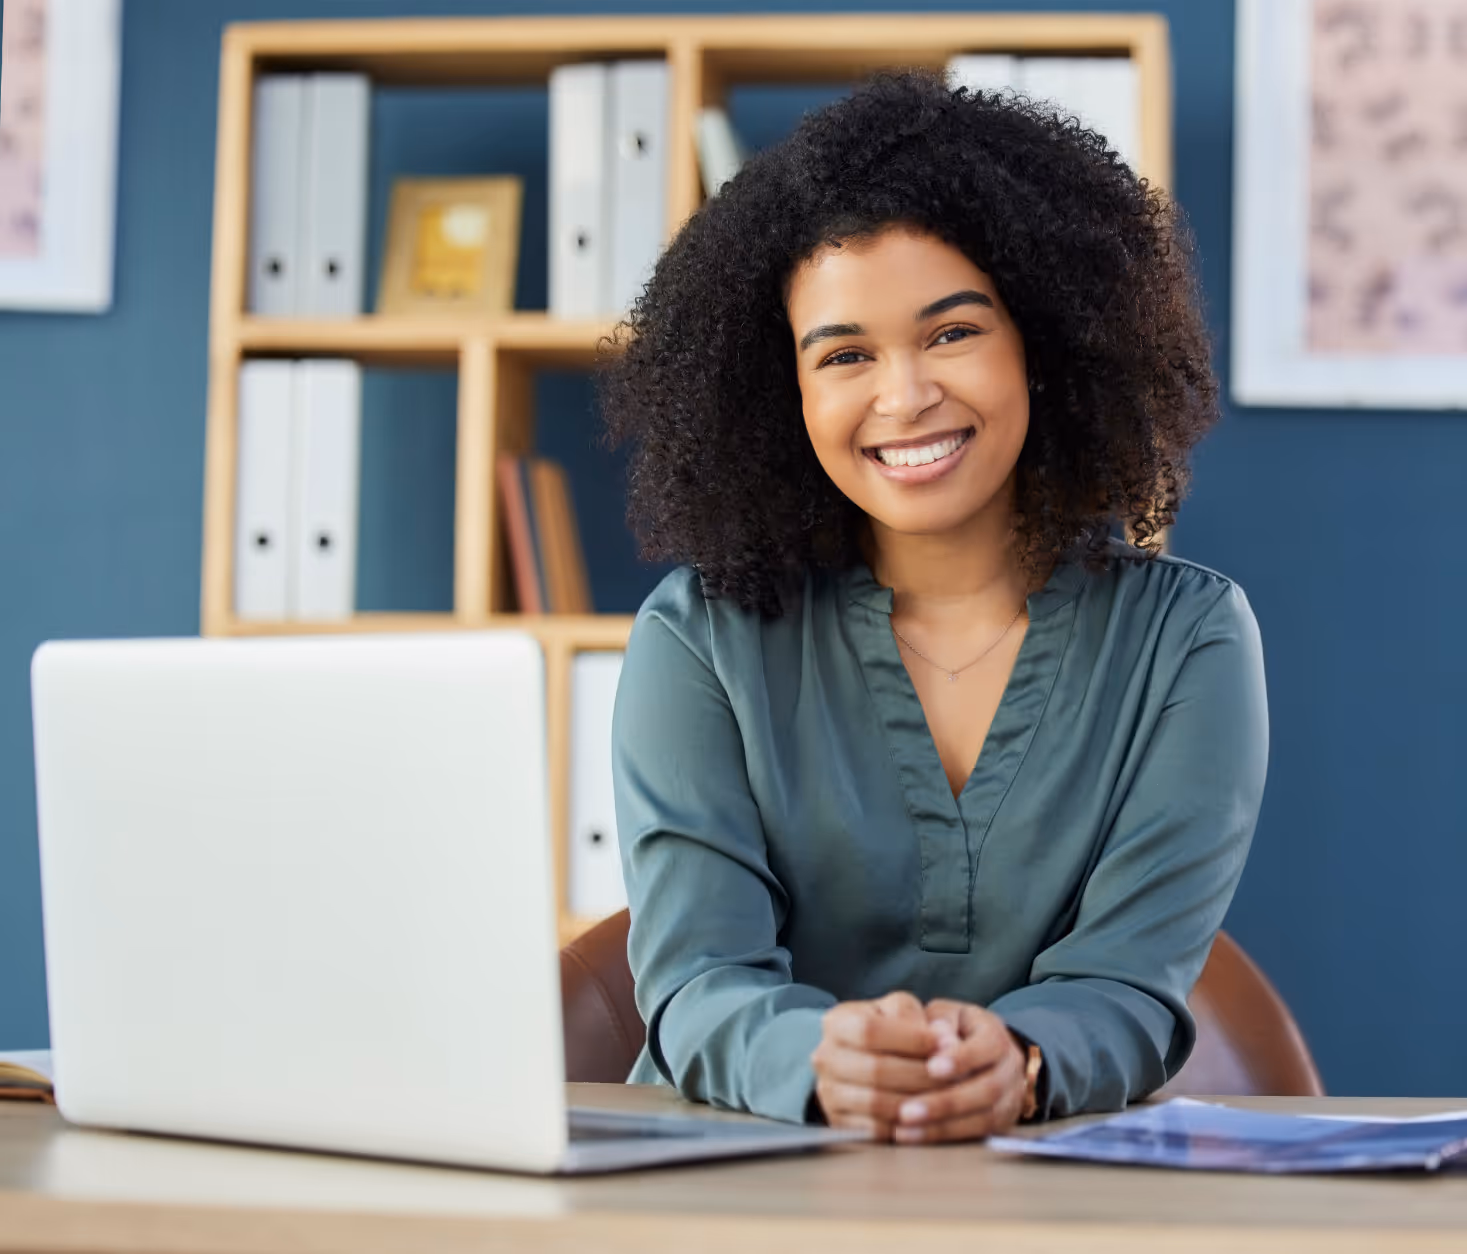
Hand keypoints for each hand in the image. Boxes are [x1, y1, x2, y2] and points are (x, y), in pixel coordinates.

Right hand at [811, 992, 939, 1139]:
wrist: (867, 1060)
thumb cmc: (891, 1030)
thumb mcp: (899, 1011)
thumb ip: (919, 1017)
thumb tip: (945, 1037)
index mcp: (836, 1023)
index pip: (870, 1031)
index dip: (911, 1038)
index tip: (948, 1044)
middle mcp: (825, 1057)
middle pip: (875, 1070)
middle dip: (922, 1075)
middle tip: (957, 1076)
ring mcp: (828, 1093)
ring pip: (878, 1103)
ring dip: (919, 1103)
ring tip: (949, 1097)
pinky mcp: (840, 1124)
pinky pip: (877, 1131)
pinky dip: (907, 1127)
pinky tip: (931, 1117)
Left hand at [889, 999, 1028, 1143]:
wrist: (985, 1054)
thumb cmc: (954, 1030)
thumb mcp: (946, 1015)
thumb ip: (940, 1022)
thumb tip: (935, 1038)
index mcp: (997, 1036)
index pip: (987, 1047)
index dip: (961, 1059)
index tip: (930, 1068)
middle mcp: (1010, 1070)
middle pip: (987, 1090)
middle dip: (946, 1102)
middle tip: (907, 1111)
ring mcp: (1010, 1099)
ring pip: (984, 1118)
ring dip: (943, 1127)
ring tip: (905, 1130)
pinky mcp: (1002, 1124)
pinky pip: (978, 1136)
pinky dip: (945, 1137)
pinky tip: (915, 1137)